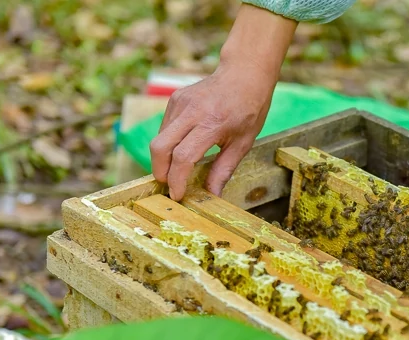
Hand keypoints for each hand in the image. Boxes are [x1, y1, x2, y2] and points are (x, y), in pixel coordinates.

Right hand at [149, 61, 275, 199]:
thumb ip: (223, 170)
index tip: (177, 195)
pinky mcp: (175, 99)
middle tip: (169, 185)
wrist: (244, 74)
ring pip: (159, 138)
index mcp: (212, 124)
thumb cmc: (249, 109)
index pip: (184, 156)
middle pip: (161, 147)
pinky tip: (182, 148)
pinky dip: (168, 144)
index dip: (177, 179)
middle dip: (160, 171)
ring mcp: (180, 102)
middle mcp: (192, 111)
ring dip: (163, 159)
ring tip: (177, 170)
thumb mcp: (243, 143)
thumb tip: (211, 196)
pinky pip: (164, 128)